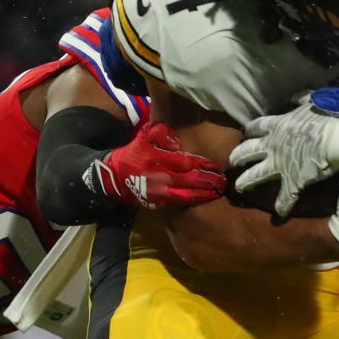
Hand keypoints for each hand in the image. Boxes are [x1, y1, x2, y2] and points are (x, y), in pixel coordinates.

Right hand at [87, 122, 225, 209]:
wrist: (114, 177)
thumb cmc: (133, 153)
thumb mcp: (144, 136)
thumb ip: (162, 133)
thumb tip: (179, 142)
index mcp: (158, 160)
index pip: (187, 163)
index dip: (204, 166)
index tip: (217, 166)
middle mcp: (161, 178)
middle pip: (191, 182)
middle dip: (209, 183)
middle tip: (224, 182)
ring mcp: (159, 194)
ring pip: (187, 197)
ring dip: (204, 195)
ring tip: (218, 192)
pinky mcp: (157, 204)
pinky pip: (179, 204)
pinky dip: (193, 202)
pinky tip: (204, 199)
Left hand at [229, 103, 338, 217]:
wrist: (337, 137)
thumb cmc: (325, 117)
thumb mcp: (310, 102)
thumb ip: (299, 100)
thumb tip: (296, 97)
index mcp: (277, 125)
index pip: (255, 127)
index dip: (249, 131)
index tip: (245, 133)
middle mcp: (272, 145)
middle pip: (247, 151)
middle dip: (238, 157)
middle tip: (232, 162)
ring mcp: (280, 164)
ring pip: (256, 175)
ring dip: (246, 181)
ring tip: (238, 187)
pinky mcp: (292, 181)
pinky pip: (285, 196)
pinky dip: (282, 206)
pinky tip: (279, 213)